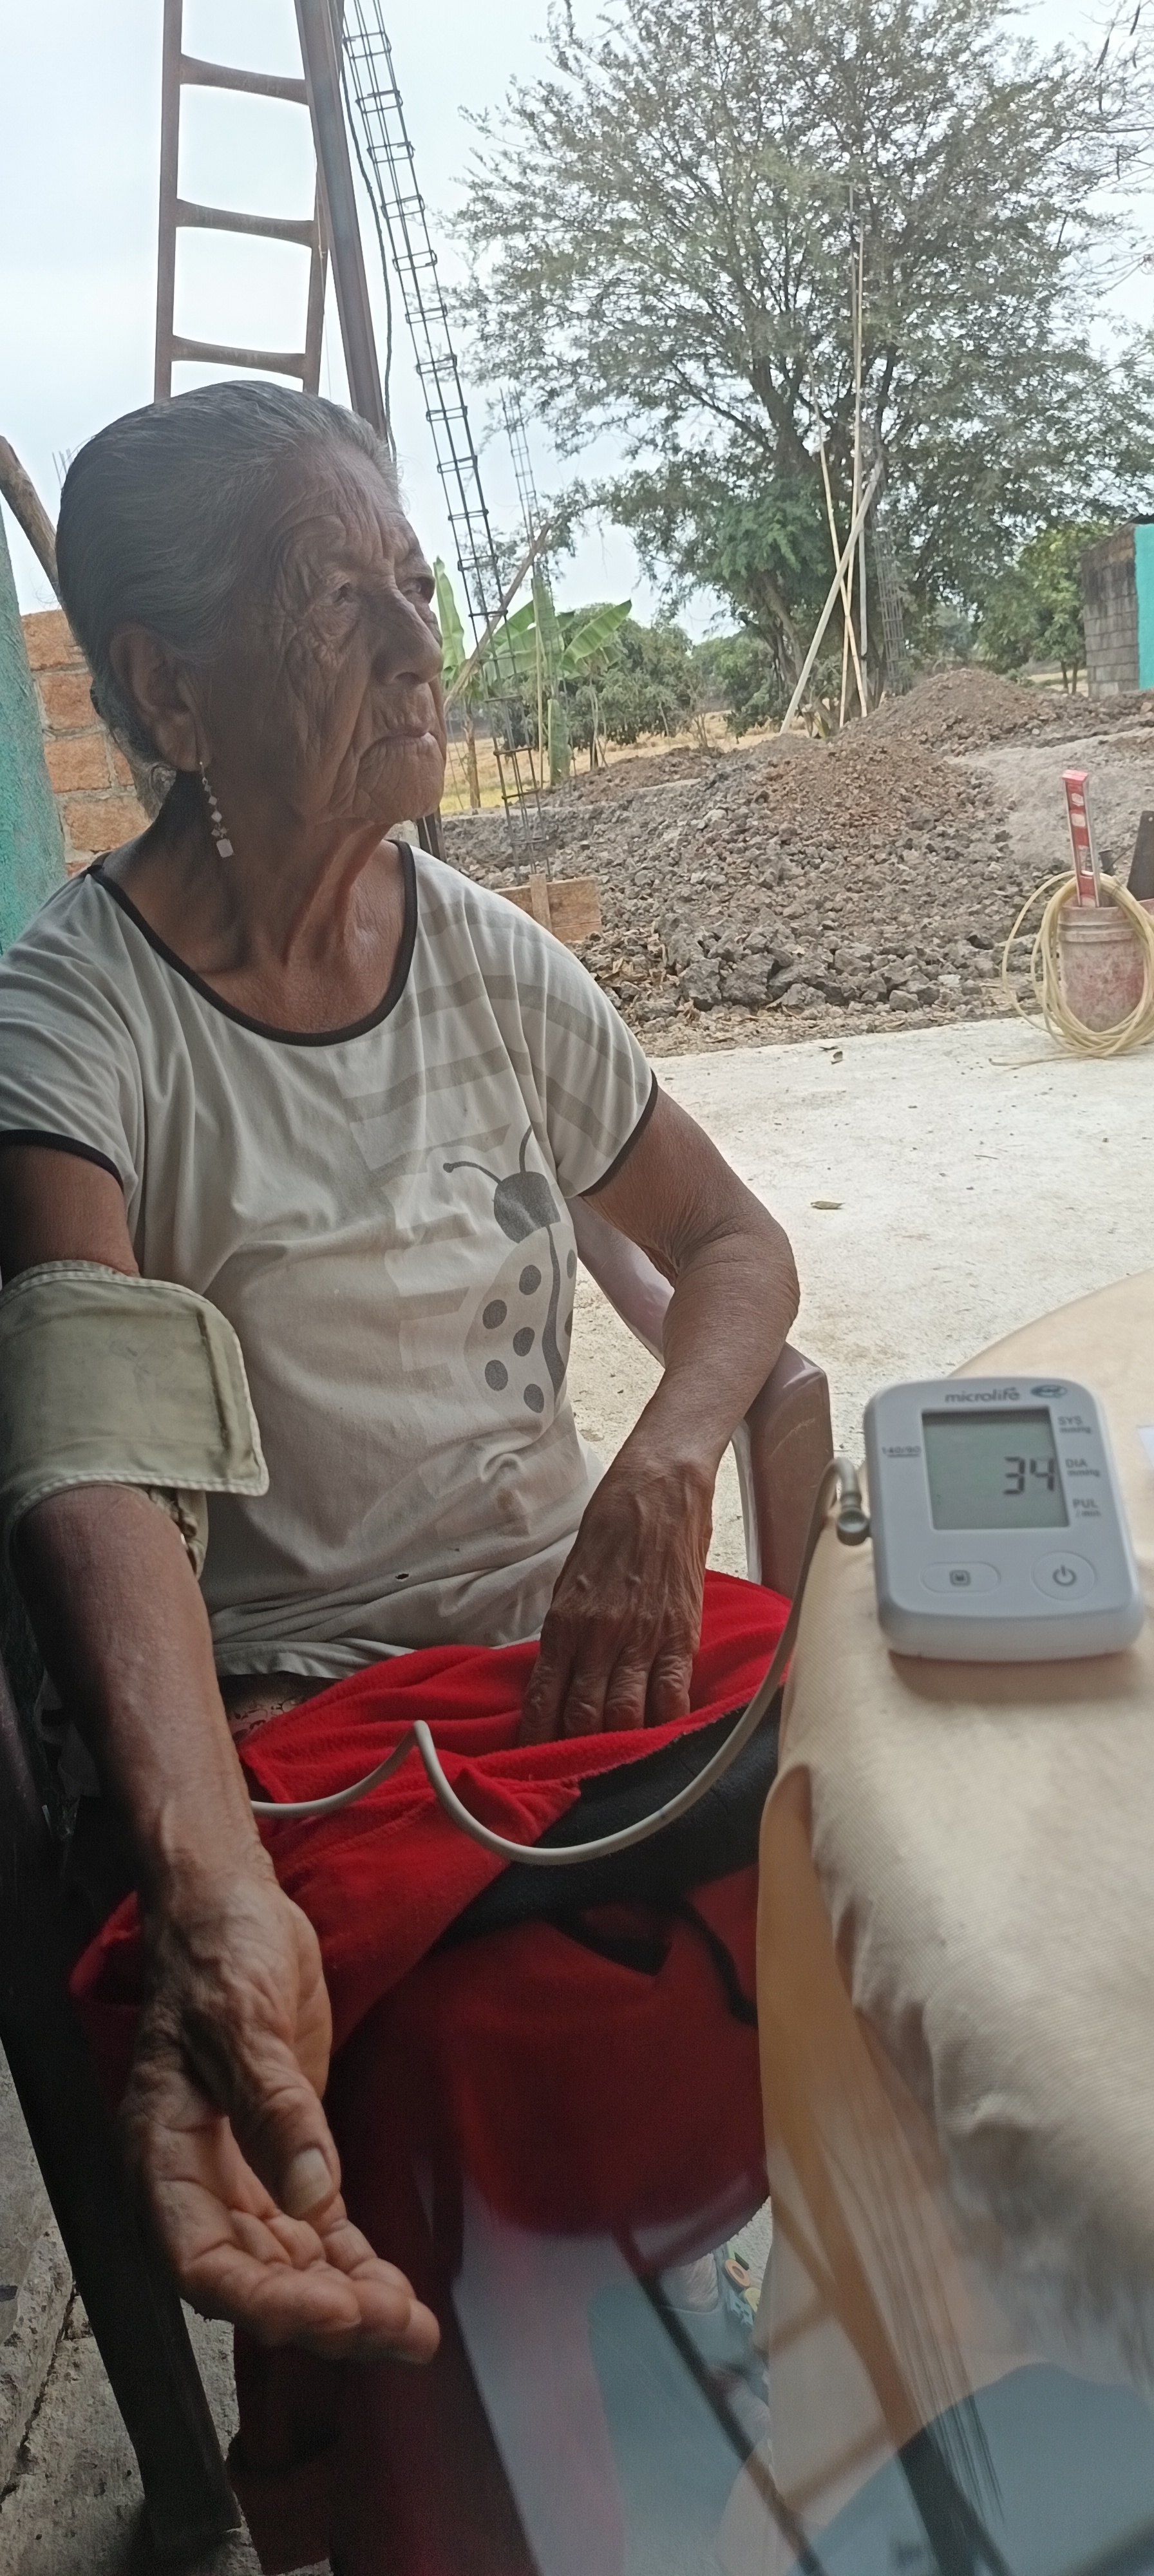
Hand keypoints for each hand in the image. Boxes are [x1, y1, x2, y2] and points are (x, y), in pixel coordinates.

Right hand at [120, 1860, 438, 2360]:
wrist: (231, 1908)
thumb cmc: (217, 1955)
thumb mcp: (243, 2019)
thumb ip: (276, 2110)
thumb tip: (312, 2196)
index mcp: (162, 2157)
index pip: (202, 2263)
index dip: (265, 2303)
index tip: (334, 2312)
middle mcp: (198, 2184)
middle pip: (253, 2281)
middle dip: (323, 2315)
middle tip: (396, 2330)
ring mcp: (243, 2177)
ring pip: (290, 2269)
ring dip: (347, 2301)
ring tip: (411, 2328)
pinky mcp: (286, 2159)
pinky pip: (318, 2233)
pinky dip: (354, 2265)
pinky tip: (397, 2291)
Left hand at [520, 1437, 712, 1743]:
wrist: (657, 1489)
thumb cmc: (610, 1529)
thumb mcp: (572, 1582)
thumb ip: (568, 1633)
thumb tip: (561, 1679)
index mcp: (564, 1623)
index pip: (544, 1699)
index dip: (538, 1739)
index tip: (533, 1762)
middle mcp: (598, 1637)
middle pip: (583, 1718)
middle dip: (576, 1753)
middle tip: (576, 1774)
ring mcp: (641, 1639)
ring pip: (624, 1716)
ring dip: (618, 1747)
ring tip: (615, 1767)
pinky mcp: (680, 1635)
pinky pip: (672, 1697)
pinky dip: (664, 1726)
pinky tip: (659, 1742)